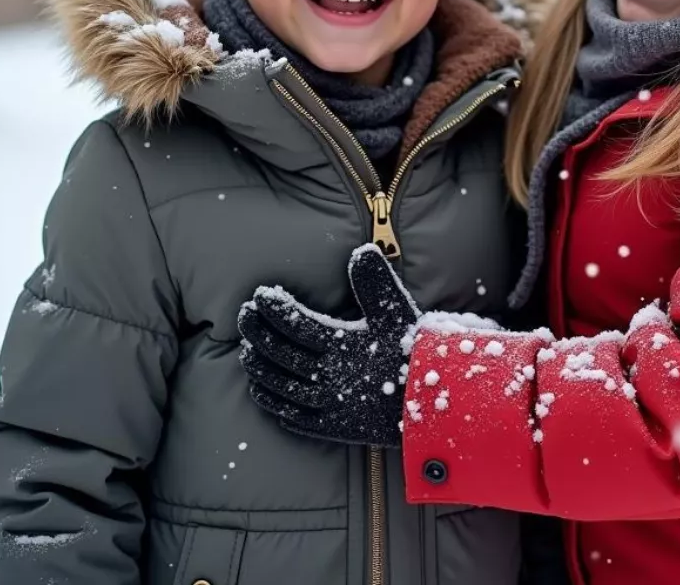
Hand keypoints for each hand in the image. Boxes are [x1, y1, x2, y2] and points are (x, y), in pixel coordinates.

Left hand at [238, 244, 419, 446]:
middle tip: (243, 319)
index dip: (276, 310)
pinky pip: (297, 419)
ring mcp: (330, 405)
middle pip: (283, 355)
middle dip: (259, 336)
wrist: (436, 403)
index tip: (258, 297)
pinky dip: (277, 406)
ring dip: (261, 371)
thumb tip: (362, 250)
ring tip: (246, 355)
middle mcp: (330, 376)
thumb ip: (376, 282)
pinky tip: (265, 396)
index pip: (298, 324)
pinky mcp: (336, 428)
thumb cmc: (415, 353)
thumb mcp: (399, 312)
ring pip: (283, 388)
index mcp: (342, 345)